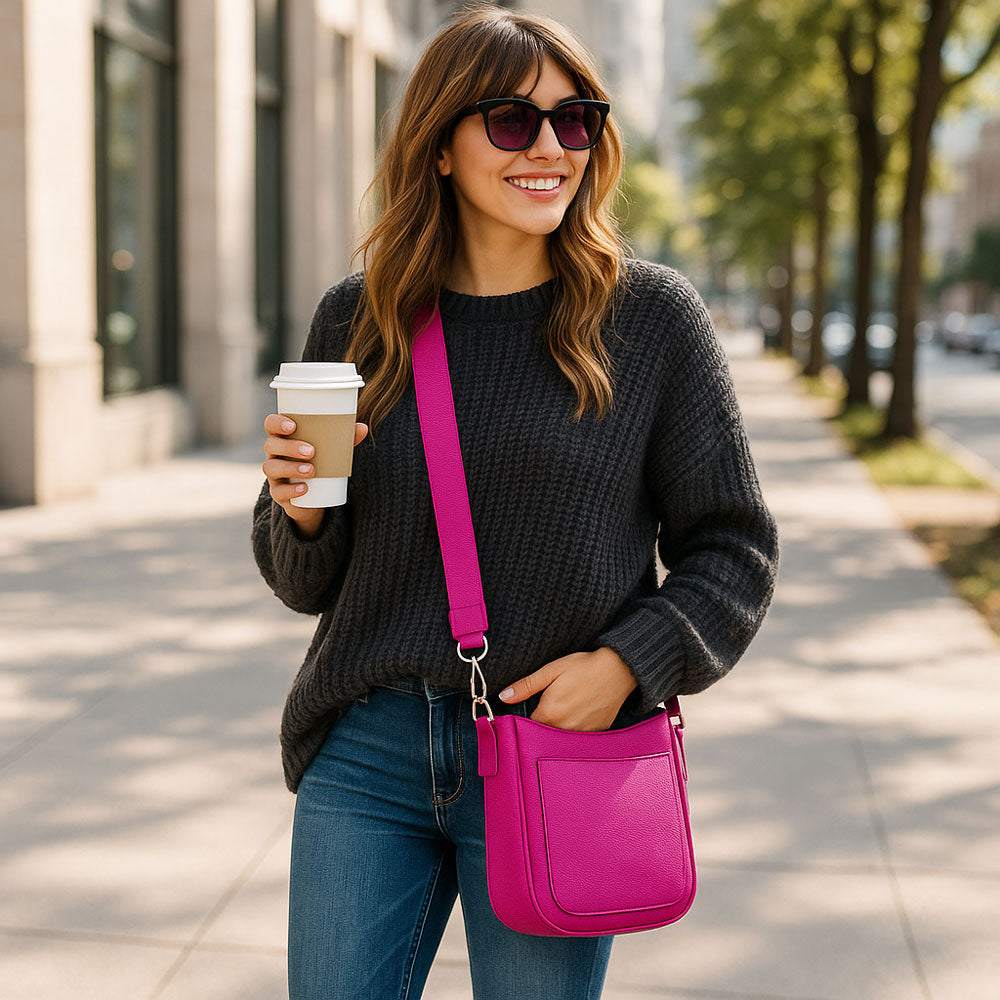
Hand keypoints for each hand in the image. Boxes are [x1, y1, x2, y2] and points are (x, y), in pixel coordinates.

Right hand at [262, 413, 368, 537]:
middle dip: (289, 447)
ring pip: (271, 468)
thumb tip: (363, 428)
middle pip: (271, 445)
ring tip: (312, 470)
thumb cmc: (321, 462)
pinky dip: (291, 490)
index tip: (293, 426)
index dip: (277, 423)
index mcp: (283, 437)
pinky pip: (278, 492)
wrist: (315, 496)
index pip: (271, 424)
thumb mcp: (332, 450)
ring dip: (291, 468)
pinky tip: (304, 489)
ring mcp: (274, 474)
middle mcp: (274, 454)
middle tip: (311, 451)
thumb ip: (345, 439)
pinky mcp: (278, 493)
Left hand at [497, 647, 638, 730]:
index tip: (533, 705)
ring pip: (561, 736)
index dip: (527, 715)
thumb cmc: (584, 667)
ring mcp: (582, 733)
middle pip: (544, 732)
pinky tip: (581, 711)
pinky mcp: (596, 733)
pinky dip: (577, 728)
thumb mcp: (551, 671)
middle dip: (544, 722)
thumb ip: (526, 686)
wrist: (619, 670)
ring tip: (569, 706)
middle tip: (554, 702)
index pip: (528, 724)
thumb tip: (504, 697)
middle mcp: (564, 728)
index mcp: (549, 713)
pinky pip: (579, 737)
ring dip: (560, 727)